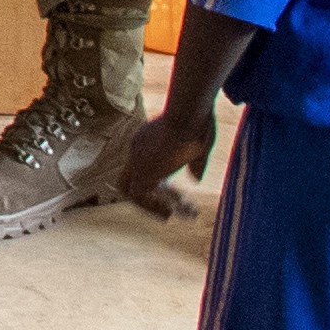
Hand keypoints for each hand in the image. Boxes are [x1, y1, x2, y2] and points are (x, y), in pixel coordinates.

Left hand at [118, 94, 217, 220]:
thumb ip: (195, 163)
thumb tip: (195, 180)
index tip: (176, 191)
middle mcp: (138, 147)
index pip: (146, 162)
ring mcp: (137, 159)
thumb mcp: (200, 144)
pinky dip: (151, 207)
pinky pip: (138, 196)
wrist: (187, 113)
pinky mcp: (142, 171)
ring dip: (148, 205)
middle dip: (146, 194)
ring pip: (130, 188)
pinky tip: (169, 213)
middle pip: (129, 176)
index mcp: (148, 137)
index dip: (160, 180)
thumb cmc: (198, 123)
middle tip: (166, 207)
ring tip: (168, 215)